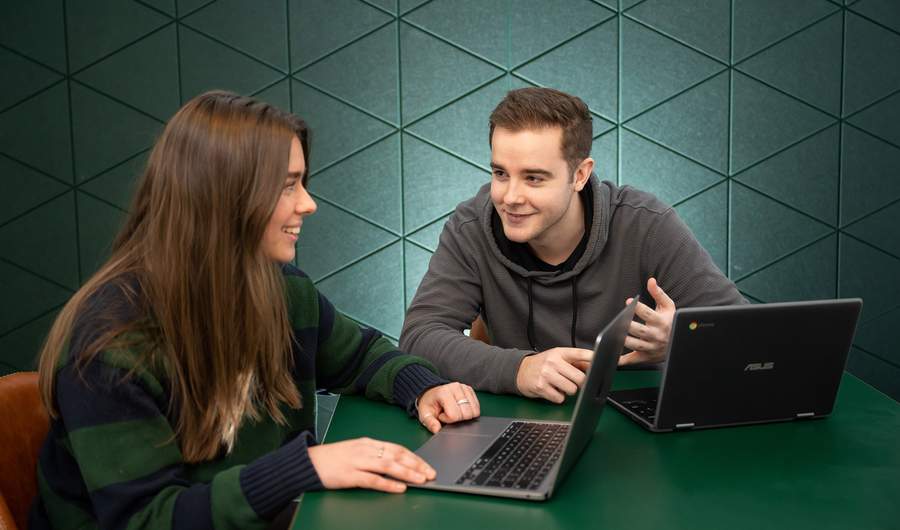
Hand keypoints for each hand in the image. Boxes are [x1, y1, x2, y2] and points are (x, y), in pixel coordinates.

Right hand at [308, 437, 436, 492]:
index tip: (426, 465)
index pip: (396, 448)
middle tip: (430, 473)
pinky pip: (372, 479)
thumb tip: (395, 463)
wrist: (308, 462)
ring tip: (420, 479)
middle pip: (396, 455)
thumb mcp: (355, 451)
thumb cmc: (332, 459)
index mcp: (367, 443)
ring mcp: (357, 461)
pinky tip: (399, 487)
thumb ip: (373, 455)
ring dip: (407, 473)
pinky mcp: (349, 475)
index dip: (414, 457)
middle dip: (416, 464)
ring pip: (388, 465)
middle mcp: (365, 450)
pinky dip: (388, 483)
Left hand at [416, 382, 480, 432]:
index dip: (448, 420)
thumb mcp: (425, 414)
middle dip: (458, 418)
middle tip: (449, 414)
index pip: (454, 415)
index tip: (442, 416)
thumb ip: (430, 423)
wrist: (432, 392)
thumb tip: (437, 430)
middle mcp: (456, 388)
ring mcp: (464, 388)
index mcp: (444, 392)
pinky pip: (477, 407)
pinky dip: (470, 411)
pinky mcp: (470, 390)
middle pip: (467, 414)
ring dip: (465, 415)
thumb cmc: (430, 403)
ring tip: (454, 411)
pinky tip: (460, 408)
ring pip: (475, 411)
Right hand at [515, 347, 592, 402]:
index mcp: (560, 352)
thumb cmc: (543, 365)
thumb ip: (577, 362)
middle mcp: (553, 362)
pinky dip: (558, 397)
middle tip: (572, 381)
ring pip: (572, 390)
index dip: (594, 358)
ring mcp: (546, 374)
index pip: (580, 354)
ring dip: (569, 391)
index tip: (608, 359)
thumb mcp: (558, 358)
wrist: (520, 371)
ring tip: (560, 385)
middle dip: (580, 383)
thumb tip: (596, 366)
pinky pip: (560, 398)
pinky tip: (552, 390)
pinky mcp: (541, 387)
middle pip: (580, 377)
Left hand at [619, 277, 674, 365]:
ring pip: (636, 345)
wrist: (679, 343)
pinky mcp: (647, 357)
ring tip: (612, 334)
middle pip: (641, 331)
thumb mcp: (668, 307)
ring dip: (624, 341)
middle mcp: (657, 336)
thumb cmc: (671, 322)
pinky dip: (624, 361)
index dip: (638, 308)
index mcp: (662, 322)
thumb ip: (658, 294)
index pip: (649, 315)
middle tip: (618, 320)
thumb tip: (651, 280)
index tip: (629, 301)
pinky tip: (613, 356)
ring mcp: (652, 347)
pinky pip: (634, 360)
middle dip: (629, 325)